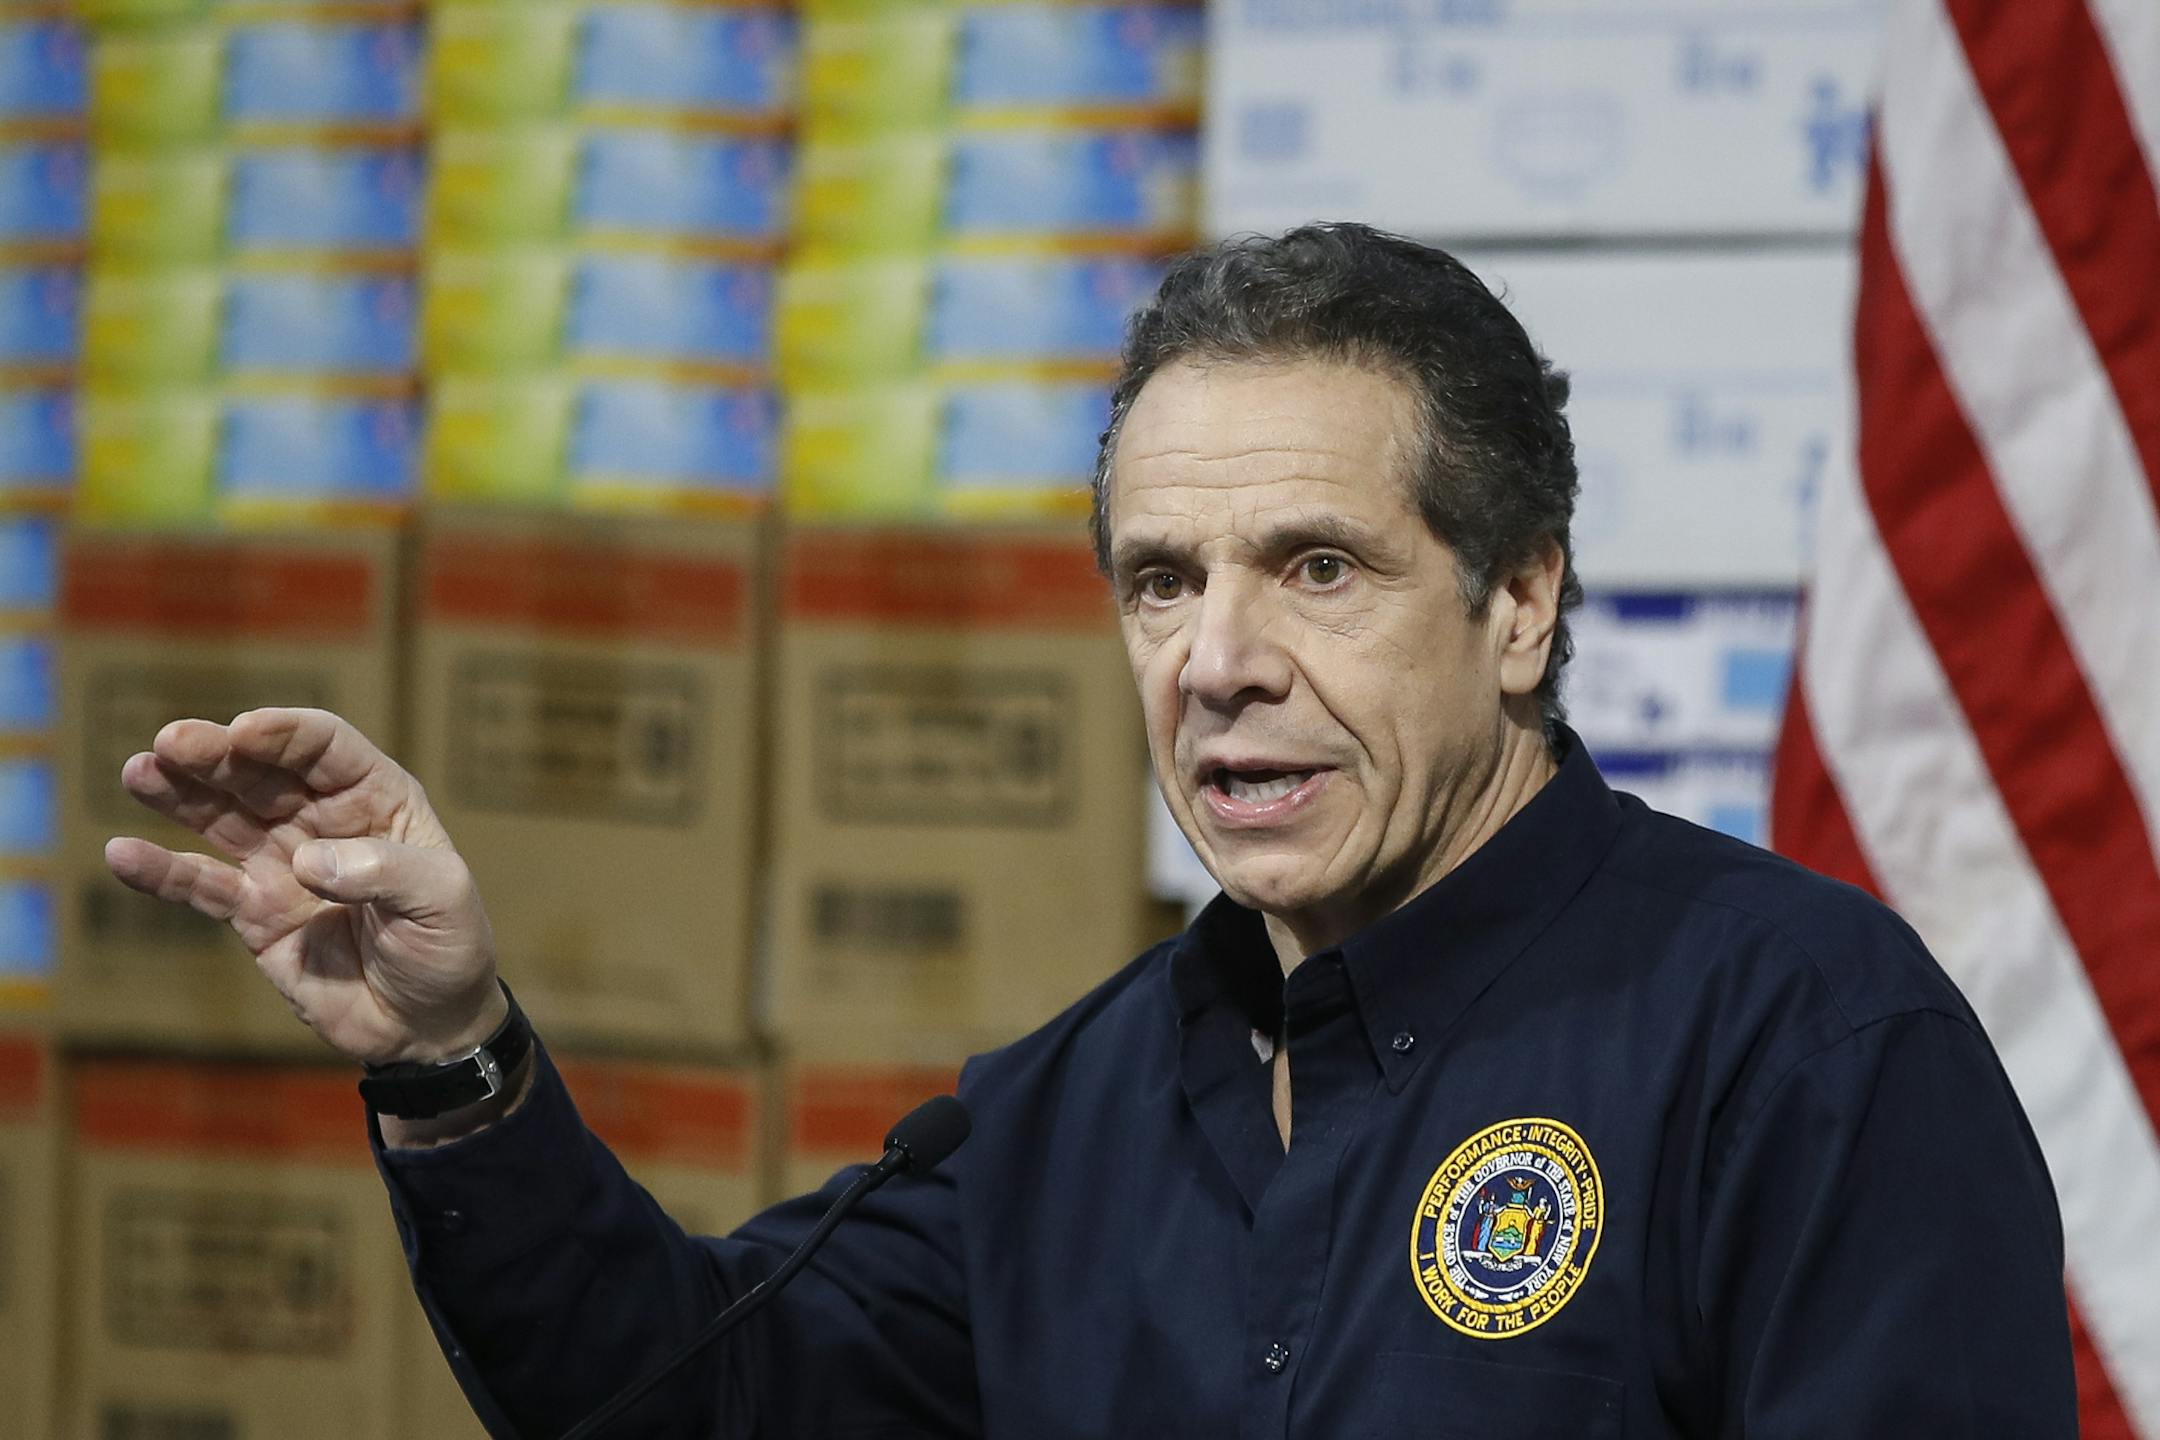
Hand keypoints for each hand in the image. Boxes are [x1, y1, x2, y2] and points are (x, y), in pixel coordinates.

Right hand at [104, 707, 501, 1066]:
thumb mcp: (443, 901)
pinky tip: (124, 855)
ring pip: (222, 817)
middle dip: (218, 754)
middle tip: (171, 742)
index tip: (244, 732)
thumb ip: (384, 873)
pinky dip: (163, 871)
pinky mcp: (254, 915)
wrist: (426, 1025)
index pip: (326, 750)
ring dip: (180, 793)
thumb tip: (306, 861)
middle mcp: (323, 822)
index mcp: (377, 801)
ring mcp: (282, 865)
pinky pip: (202, 886)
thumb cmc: (449, 948)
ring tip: (139, 771)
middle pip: (262, 774)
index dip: (285, 735)